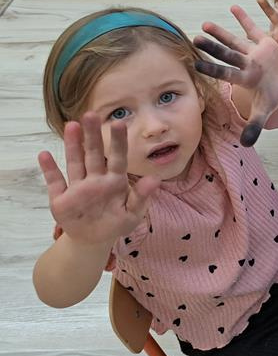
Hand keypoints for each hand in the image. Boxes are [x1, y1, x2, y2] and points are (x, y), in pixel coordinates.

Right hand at [38, 113, 156, 248]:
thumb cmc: (116, 223)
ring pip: (75, 162)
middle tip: (90, 114)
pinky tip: (44, 154)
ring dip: (72, 145)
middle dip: (92, 135)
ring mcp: (78, 187)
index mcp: (115, 182)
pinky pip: (55, 182)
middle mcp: (96, 180)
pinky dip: (49, 170)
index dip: (118, 141)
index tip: (119, 122)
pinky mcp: (61, 199)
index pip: (118, 158)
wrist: (93, 241)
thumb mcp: (132, 214)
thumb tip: (156, 179)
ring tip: (71, 125)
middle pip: (94, 154)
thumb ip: (141, 196)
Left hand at [194, 6, 277, 146]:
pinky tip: (233, 7)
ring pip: (235, 41)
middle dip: (212, 47)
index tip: (195, 64)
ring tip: (204, 25)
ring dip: (221, 32)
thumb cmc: (272, 94)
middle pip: (227, 54)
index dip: (212, 68)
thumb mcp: (266, 109)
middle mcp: (245, 64)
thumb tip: (246, 145)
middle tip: (195, 40)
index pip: (226, 72)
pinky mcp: (264, 42)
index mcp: (245, 78)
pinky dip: (244, 18)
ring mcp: (253, 53)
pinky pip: (254, 29)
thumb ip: (255, 125)